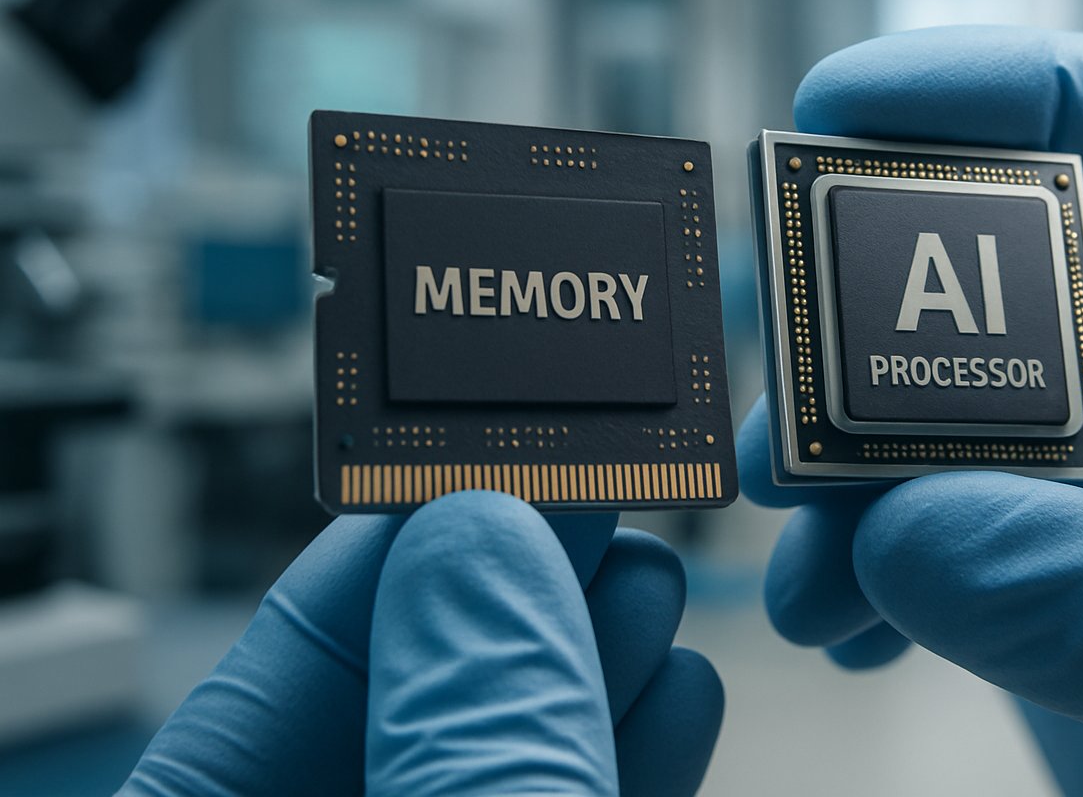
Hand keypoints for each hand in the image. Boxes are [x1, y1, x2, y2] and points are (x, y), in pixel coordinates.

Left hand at [119, 491, 722, 795]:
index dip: (394, 530)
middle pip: (421, 682)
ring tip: (649, 572)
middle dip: (518, 574)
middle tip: (596, 478)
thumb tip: (482, 542)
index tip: (488, 434)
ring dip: (596, 648)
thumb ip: (465, 737)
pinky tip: (680, 681)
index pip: (289, 656)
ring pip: (517, 739)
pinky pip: (578, 796)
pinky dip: (637, 747)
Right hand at [740, 26, 1082, 794]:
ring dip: (852, 472)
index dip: (1028, 91)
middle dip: (888, 324)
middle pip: (1032, 282)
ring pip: (957, 416)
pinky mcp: (1069, 585)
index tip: (851, 100)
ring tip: (797, 559)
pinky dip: (863, 573)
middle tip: (787, 392)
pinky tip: (836, 624)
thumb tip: (905, 530)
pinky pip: (936, 538)